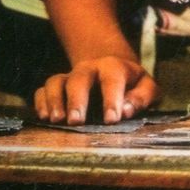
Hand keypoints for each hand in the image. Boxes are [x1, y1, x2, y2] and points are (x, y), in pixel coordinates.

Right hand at [34, 56, 160, 124]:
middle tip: (76, 122)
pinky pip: (43, 90)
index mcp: (115, 67)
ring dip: (54, 100)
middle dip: (77, 100)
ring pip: (57, 81)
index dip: (111, 99)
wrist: (113, 68)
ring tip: (57, 120)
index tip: (111, 119)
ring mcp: (71, 76)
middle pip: (79, 79)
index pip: (112, 80)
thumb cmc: (133, 84)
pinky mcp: (58, 85)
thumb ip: (142, 97)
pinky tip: (45, 117)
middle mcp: (90, 69)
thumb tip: (127, 110)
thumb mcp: (147, 87)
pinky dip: (42, 102)